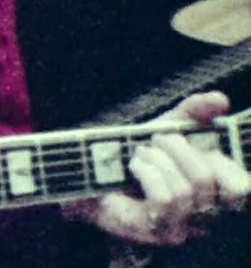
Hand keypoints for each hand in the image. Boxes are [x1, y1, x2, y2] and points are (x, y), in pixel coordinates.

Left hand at [63, 92, 250, 245]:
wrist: (94, 175)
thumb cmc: (140, 154)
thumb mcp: (168, 127)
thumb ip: (195, 112)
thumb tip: (221, 99)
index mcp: (218, 192)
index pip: (242, 188)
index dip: (224, 163)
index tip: (199, 146)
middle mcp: (208, 216)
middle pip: (208, 180)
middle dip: (178, 149)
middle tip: (158, 140)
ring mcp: (185, 227)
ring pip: (185, 189)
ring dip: (156, 160)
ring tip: (140, 154)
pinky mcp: (159, 231)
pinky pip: (166, 199)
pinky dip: (147, 174)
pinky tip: (135, 168)